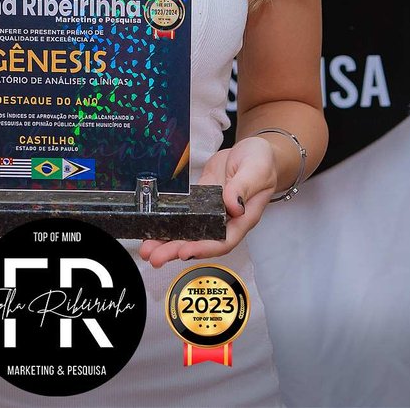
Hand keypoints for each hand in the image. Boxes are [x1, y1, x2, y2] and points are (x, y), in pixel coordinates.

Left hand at [138, 136, 276, 267]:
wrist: (253, 151)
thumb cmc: (262, 162)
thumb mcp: (257, 169)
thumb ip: (244, 187)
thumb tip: (233, 205)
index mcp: (243, 217)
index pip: (223, 240)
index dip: (204, 248)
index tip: (185, 251)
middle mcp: (225, 220)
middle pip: (200, 242)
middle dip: (176, 250)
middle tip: (156, 257)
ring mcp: (211, 211)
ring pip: (188, 232)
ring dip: (167, 242)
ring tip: (148, 250)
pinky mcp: (201, 200)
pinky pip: (184, 215)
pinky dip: (168, 222)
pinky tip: (153, 228)